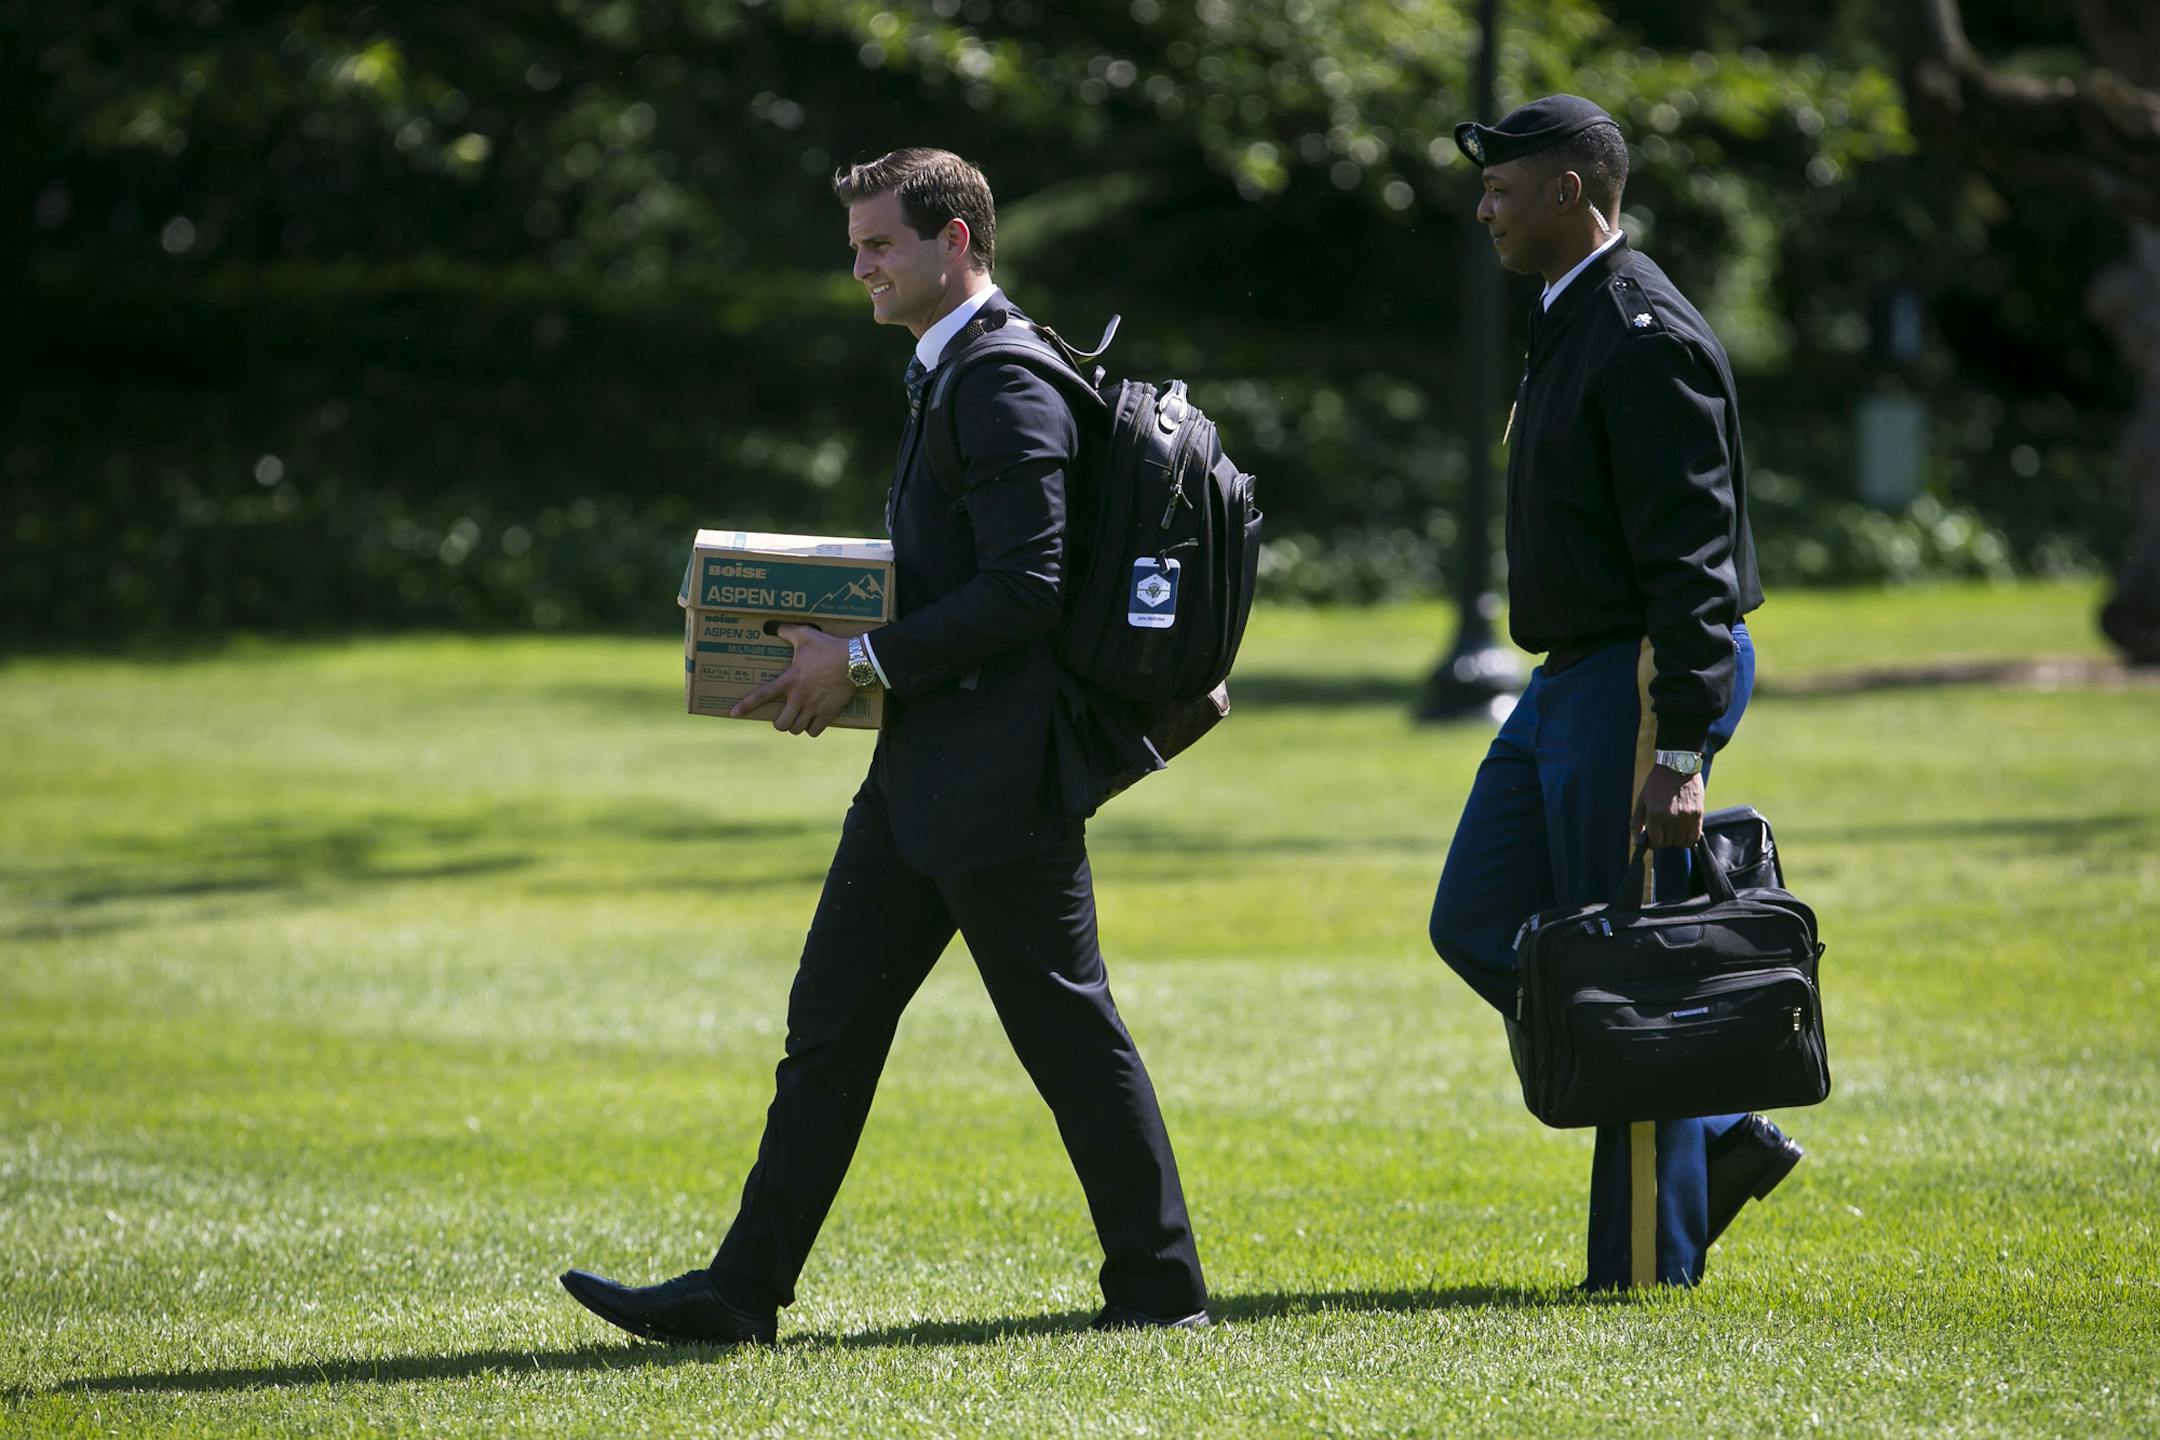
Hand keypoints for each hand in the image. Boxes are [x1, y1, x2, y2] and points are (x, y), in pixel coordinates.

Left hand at [730, 624, 855, 735]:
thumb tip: (773, 626)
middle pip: (781, 724)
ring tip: (798, 720)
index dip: (746, 706)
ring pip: (797, 729)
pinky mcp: (828, 713)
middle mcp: (799, 697)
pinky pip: (814, 731)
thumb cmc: (829, 647)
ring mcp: (814, 707)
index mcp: (790, 680)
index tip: (734, 714)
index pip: (762, 695)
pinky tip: (814, 723)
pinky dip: (812, 730)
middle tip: (784, 717)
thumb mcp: (806, 635)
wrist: (855, 660)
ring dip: (796, 726)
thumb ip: (787, 631)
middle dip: (780, 723)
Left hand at [1632, 765, 1705, 847]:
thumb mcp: (1642, 799)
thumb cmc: (1657, 783)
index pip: (1656, 842)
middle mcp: (1670, 818)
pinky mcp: (1698, 814)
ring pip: (1681, 842)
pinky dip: (1689, 839)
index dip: (1654, 842)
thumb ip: (1637, 821)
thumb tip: (1636, 842)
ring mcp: (1686, 817)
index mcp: (1654, 814)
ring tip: (1674, 829)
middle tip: (1664, 830)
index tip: (1655, 838)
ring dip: (1676, 839)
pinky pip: (1694, 837)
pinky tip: (1684, 832)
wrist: (1678, 765)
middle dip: (1665, 839)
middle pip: (1669, 843)